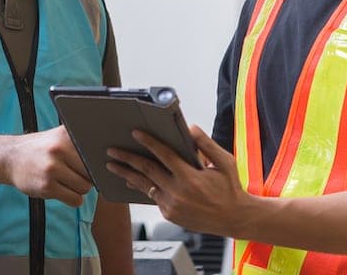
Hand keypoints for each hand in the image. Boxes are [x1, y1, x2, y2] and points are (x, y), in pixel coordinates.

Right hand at [4, 125, 93, 205]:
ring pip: (84, 187)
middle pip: (92, 172)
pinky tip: (61, 190)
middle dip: (87, 177)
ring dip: (79, 189)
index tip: (96, 165)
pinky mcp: (47, 187)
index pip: (94, 153)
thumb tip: (107, 157)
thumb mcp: (57, 136)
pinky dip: (72, 199)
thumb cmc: (39, 148)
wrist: (9, 158)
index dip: (97, 162)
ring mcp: (52, 169)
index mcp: (65, 135)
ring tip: (67, 182)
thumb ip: (78, 142)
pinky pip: (74, 200)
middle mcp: (59, 149)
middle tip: (76, 175)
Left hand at [106, 125, 248, 235]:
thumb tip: (190, 128)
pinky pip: (153, 197)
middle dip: (127, 159)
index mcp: (191, 178)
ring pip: (145, 186)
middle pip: (147, 170)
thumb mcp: (225, 162)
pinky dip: (142, 187)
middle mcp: (178, 193)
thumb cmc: (230, 188)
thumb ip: (206, 144)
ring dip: (127, 175)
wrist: (235, 219)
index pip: (164, 155)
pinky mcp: (170, 215)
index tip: (135, 133)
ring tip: (112, 166)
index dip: (148, 142)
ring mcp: (172, 206)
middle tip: (112, 151)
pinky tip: (132, 180)